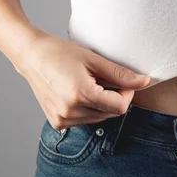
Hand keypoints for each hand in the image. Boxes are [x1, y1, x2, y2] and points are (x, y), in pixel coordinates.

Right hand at [13, 30, 150, 129]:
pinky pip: (84, 120)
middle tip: (102, 78)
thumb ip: (121, 74)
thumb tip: (145, 82)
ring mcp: (62, 119)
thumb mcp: (94, 59)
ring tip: (87, 83)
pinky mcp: (56, 123)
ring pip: (98, 118)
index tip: (123, 81)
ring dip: (100, 104)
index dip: (127, 94)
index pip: (120, 106)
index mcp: (80, 94)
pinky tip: (76, 93)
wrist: (31, 56)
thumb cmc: (61, 53)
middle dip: (114, 98)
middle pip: (110, 114)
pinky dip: (87, 109)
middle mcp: (70, 111)